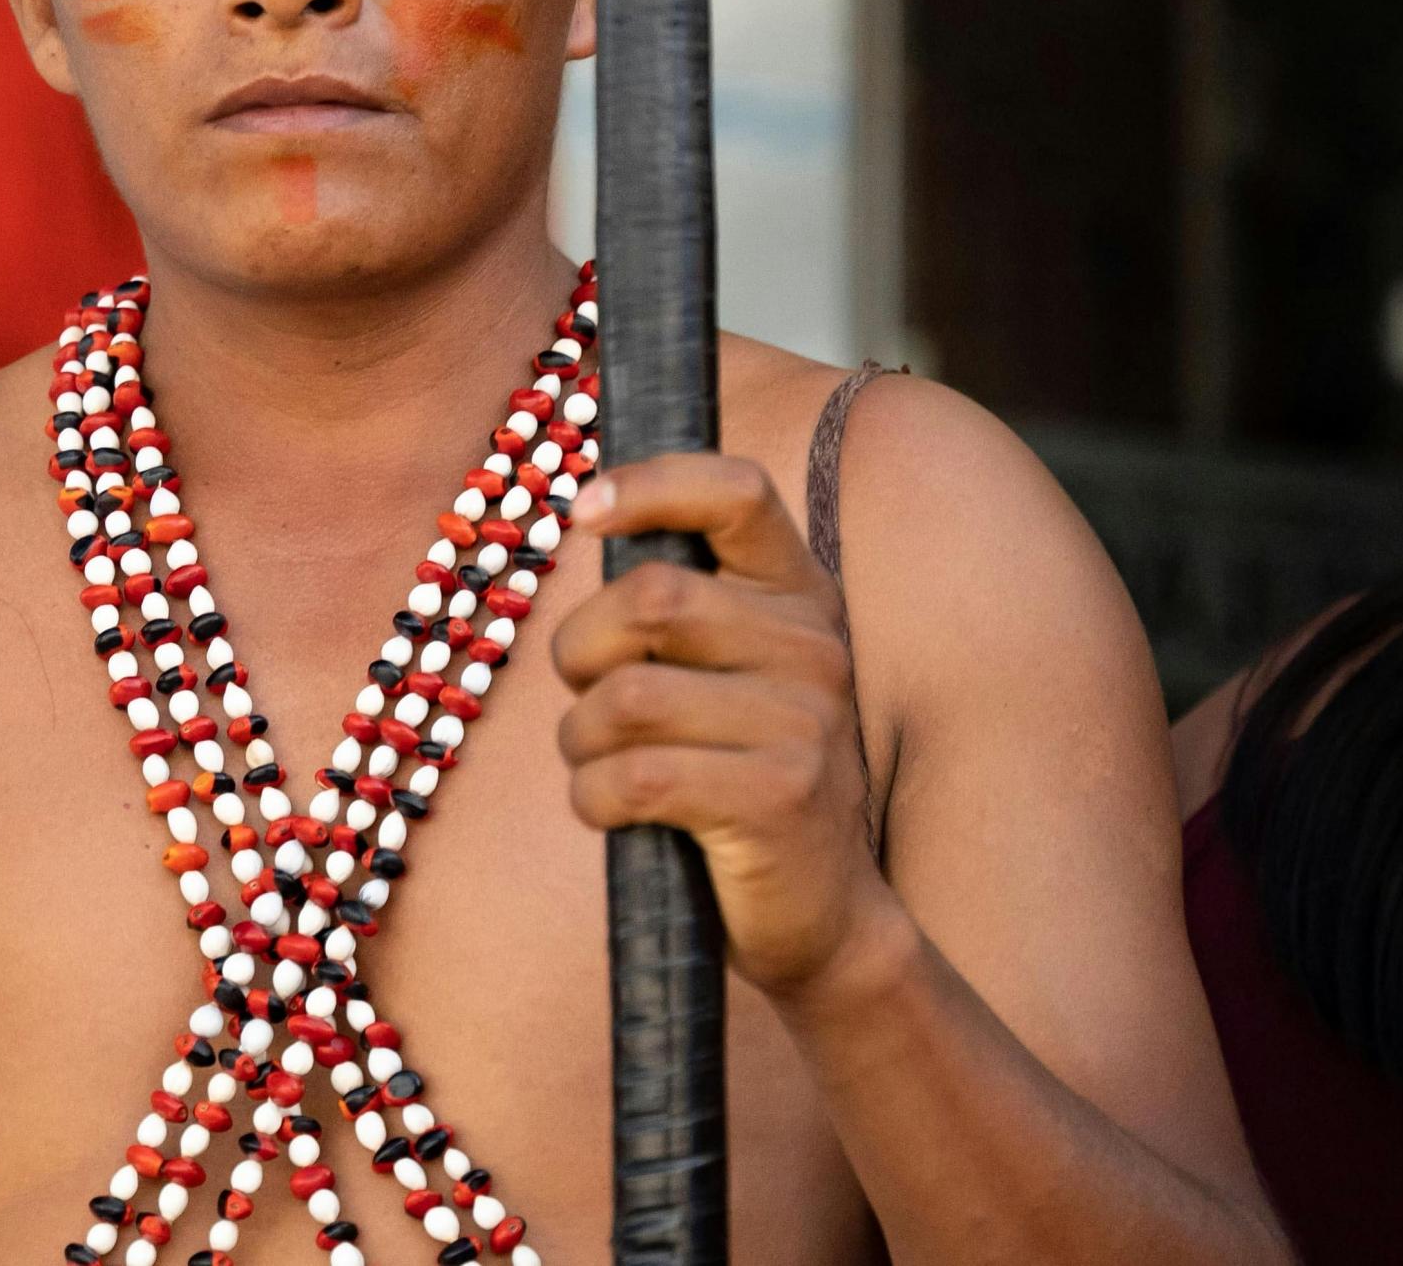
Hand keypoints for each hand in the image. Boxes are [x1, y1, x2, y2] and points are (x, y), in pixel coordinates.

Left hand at [551, 452, 901, 1002]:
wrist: (823, 918)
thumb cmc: (736, 779)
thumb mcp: (724, 674)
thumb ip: (677, 605)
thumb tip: (586, 512)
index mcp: (799, 596)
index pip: (737, 493)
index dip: (651, 485)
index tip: (584, 513)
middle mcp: (814, 646)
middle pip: (650, 598)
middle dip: (579, 651)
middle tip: (585, 697)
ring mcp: (805, 722)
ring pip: (627, 695)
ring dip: (581, 739)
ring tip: (600, 765)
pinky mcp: (778, 797)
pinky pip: (634, 774)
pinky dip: (593, 796)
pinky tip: (612, 811)